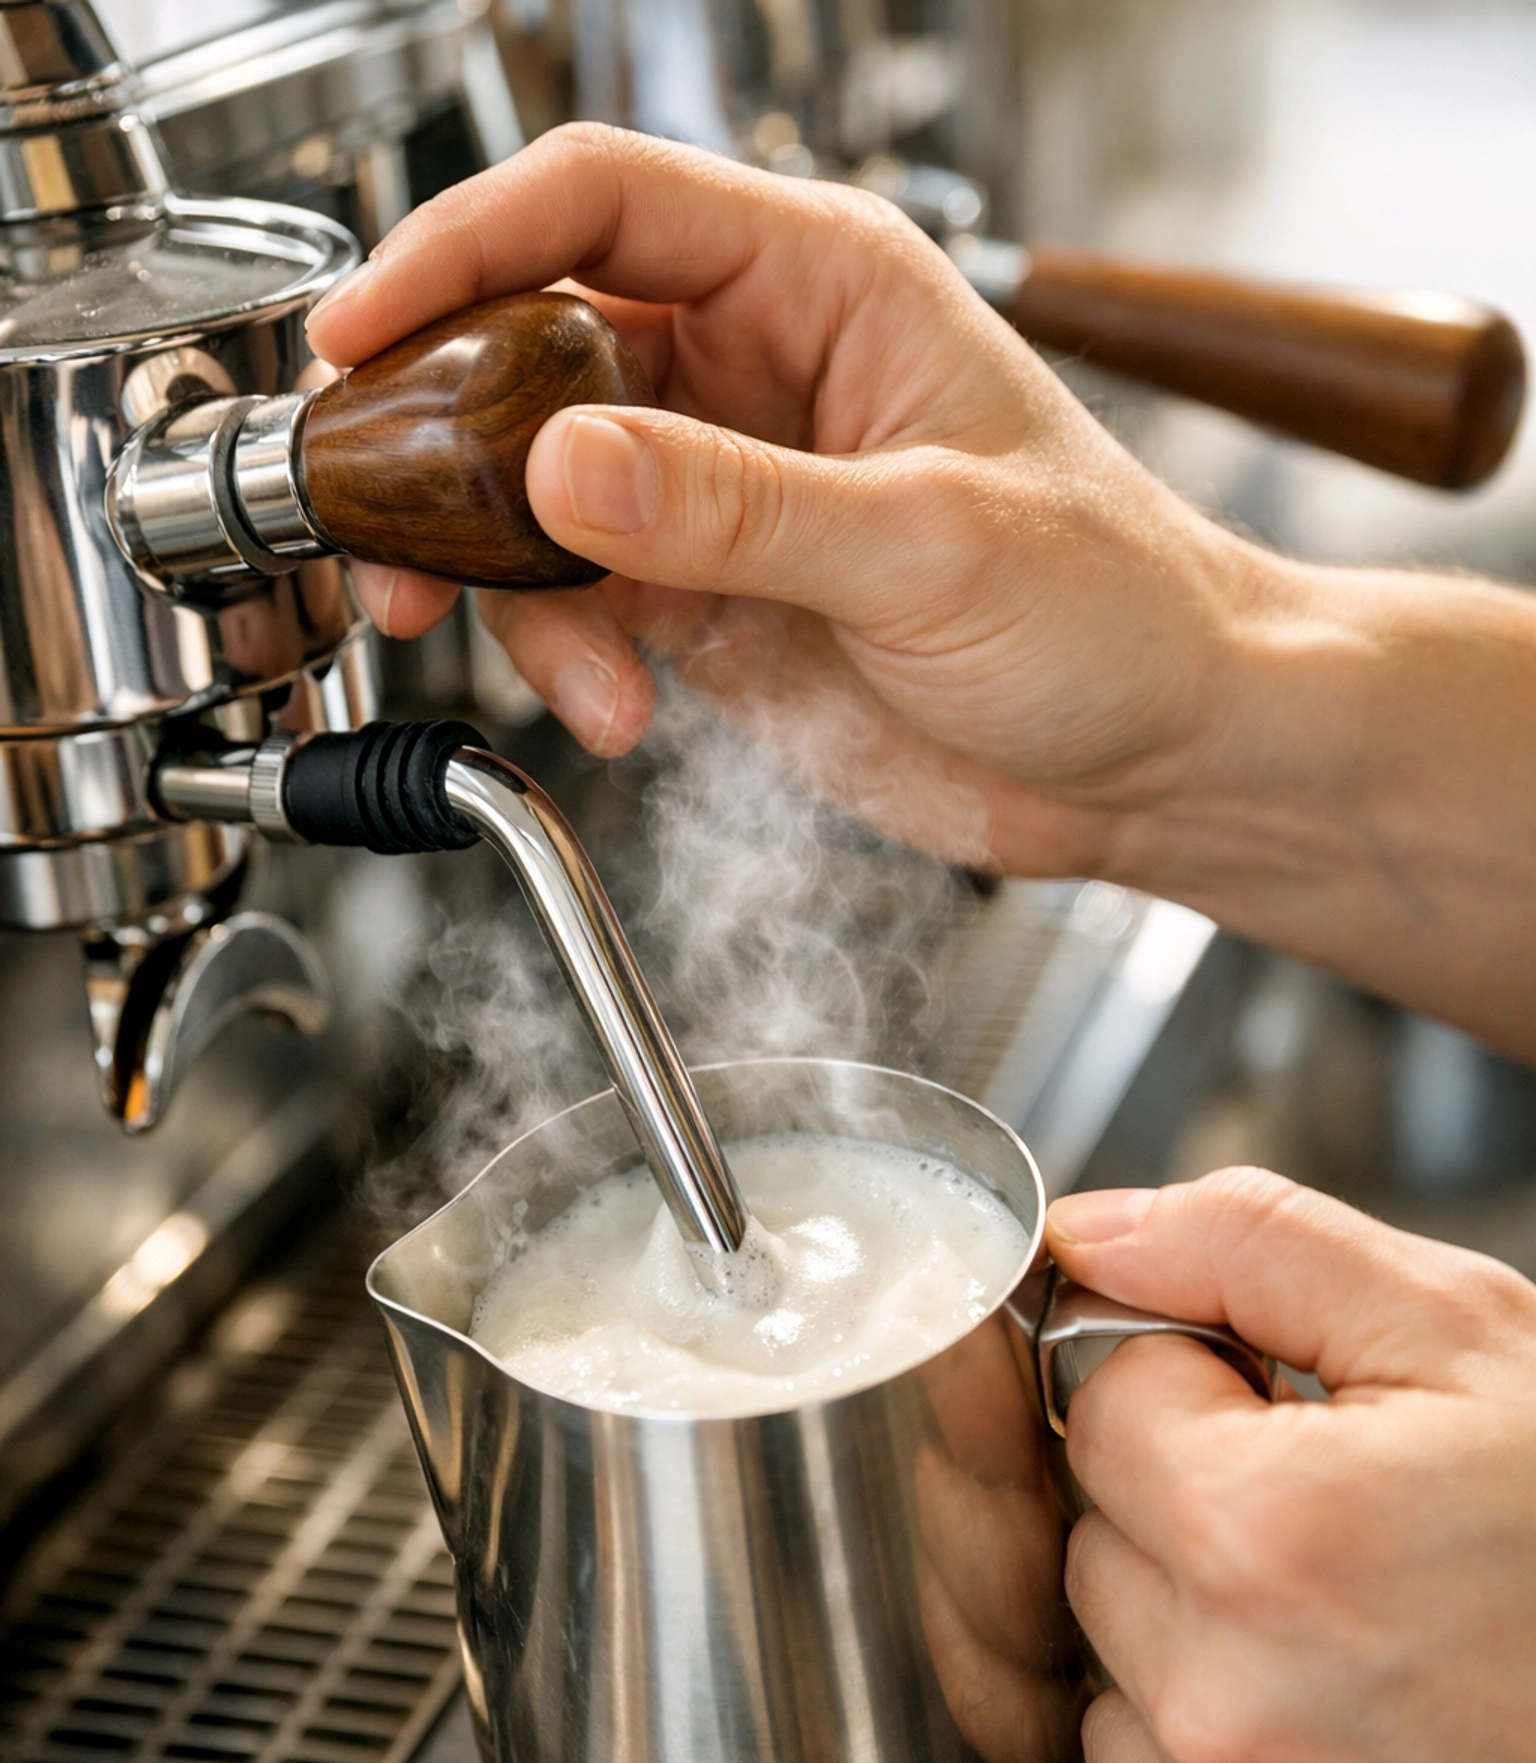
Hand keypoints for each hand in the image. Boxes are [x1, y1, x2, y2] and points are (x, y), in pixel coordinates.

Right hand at [306, 124, 1261, 877]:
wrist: (1163, 757)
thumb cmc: (1117, 609)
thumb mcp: (930, 546)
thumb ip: (738, 509)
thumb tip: (566, 466)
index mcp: (821, 283)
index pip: (597, 205)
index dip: (461, 247)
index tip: (366, 331)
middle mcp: (753, 371)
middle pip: (528, 349)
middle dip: (445, 441)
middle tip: (387, 521)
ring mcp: (722, 491)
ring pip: (536, 494)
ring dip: (505, 582)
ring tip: (565, 669)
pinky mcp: (711, 601)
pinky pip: (581, 604)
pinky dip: (566, 659)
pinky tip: (619, 710)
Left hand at [1042, 1166, 1535, 1762]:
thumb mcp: (1475, 1342)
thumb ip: (1254, 1248)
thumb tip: (1089, 1230)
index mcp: (1260, 1533)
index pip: (1097, 1393)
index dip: (1196, 1378)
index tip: (1281, 1401)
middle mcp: (1221, 1704)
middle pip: (1092, 1531)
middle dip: (1187, 1498)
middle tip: (1342, 1511)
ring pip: (1108, 1664)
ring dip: (1190, 1626)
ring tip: (1357, 1621)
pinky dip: (1223, 1746)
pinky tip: (1352, 1721)